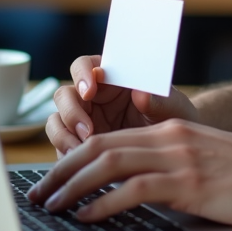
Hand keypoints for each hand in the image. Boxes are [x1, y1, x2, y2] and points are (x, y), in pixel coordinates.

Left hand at [27, 120, 231, 226]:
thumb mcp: (204, 158)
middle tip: (38, 195)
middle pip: (99, 147)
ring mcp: (179, 159)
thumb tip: (136, 186)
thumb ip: (170, 163)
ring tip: (52, 206)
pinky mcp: (190, 183)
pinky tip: (88, 216)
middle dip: (61, 172)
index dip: (72, 158)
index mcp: (171, 130)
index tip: (51, 180)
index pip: (108, 139)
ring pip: (109, 164)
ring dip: (73, 187)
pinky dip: (104, 203)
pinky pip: (135, 189)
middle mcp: (170, 138)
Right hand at [46, 55, 198, 155]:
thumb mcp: (171, 106)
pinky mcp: (79, 144)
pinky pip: (61, 147)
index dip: (82, 74)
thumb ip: (157, 100)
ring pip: (57, 122)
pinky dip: (67, 155)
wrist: (174, 146)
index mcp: (110, 76)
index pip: (85, 65)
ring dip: (64, 136)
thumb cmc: (173, 115)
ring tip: (84, 149)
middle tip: (87, 130)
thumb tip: (142, 94)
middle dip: (71, 112)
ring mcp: (82, 121)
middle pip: (64, 95)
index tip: (90, 89)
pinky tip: (83, 166)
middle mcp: (91, 96)